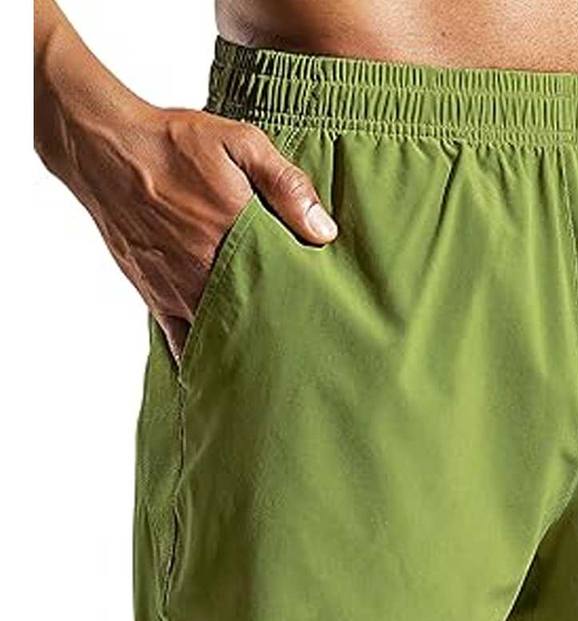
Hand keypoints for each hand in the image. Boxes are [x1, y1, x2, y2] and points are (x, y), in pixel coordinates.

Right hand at [59, 101, 336, 358]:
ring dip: (246, 351)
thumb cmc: (174, 142)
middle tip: (308, 354)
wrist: (103, 146)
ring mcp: (177, 289)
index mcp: (233, 236)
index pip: (282, 287)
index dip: (306, 307)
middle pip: (254, 320)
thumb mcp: (240, 144)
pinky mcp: (155, 296)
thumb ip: (286, 185)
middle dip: (281, 336)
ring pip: (220, 337)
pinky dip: (201, 359)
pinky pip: (179, 341)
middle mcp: (204, 271)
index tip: (328, 321)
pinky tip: (222, 374)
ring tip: (274, 369)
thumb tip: (324, 231)